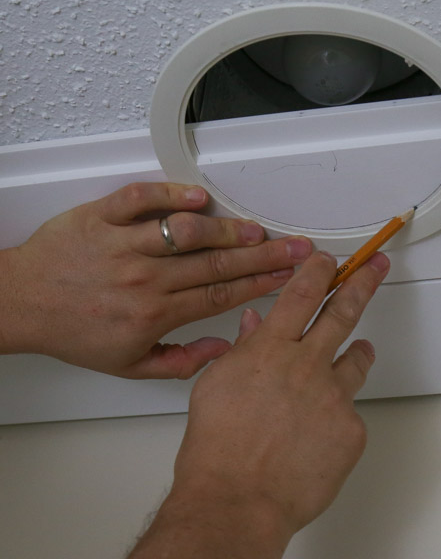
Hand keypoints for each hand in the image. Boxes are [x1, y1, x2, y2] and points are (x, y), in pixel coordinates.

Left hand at [1, 182, 312, 378]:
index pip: (221, 295)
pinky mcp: (100, 217)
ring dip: (226, 228)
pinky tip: (196, 195)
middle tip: (295, 247)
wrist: (23, 305)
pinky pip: (139, 199)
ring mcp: (122, 244)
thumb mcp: (128, 365)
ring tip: (256, 228)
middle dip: (264, 255)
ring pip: (186, 231)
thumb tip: (221, 347)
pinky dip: (168, 193)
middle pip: (216, 263)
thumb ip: (181, 362)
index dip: (262, 284)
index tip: (289, 277)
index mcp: (154, 313)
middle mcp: (144, 278)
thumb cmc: (74, 332)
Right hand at [170, 249, 389, 538]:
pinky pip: (349, 414)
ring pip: (354, 361)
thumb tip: (254, 326)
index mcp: (269, 350)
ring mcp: (333, 397)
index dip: (317, 272)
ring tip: (360, 351)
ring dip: (357, 352)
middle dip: (361, 284)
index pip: (300, 296)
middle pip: (342, 312)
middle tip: (374, 269)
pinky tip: (318, 435)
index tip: (327, 260)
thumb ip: (241, 351)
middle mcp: (306, 366)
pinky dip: (337, 417)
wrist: (238, 500)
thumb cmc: (217, 451)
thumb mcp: (216, 386)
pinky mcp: (351, 430)